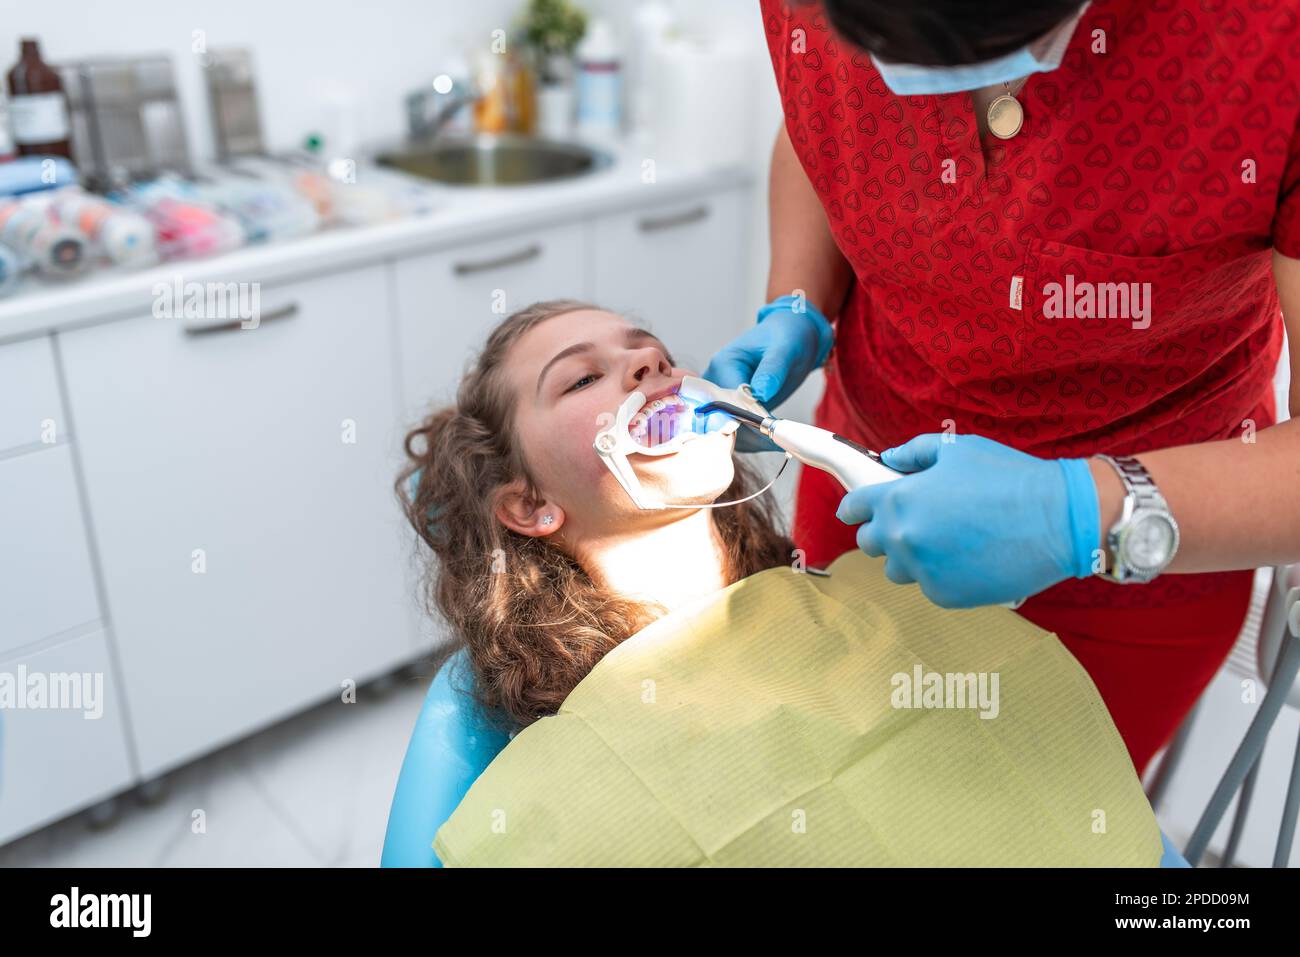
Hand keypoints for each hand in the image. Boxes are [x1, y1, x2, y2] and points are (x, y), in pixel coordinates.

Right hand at [701, 295, 832, 451]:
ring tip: (777, 441)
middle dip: (745, 434)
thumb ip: (772, 370)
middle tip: (774, 440)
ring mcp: (724, 395)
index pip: (723, 400)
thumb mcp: (784, 349)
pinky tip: (772, 439)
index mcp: (723, 364)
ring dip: (749, 440)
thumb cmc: (787, 336)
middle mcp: (717, 381)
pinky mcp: (735, 406)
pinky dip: (752, 439)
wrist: (793, 336)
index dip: (743, 418)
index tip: (767, 429)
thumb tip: (760, 393)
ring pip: (726, 428)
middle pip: (720, 418)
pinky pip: (737, 429)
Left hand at [835, 433, 1100, 607]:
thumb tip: (889, 458)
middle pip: (869, 542)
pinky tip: (969, 555)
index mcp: (899, 500)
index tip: (858, 509)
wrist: (1058, 518)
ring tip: (946, 538)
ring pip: (898, 569)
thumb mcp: (957, 448)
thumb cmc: (1010, 477)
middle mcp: (903, 538)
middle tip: (914, 519)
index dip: (855, 506)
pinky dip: (941, 573)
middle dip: (884, 530)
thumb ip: (914, 453)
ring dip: (911, 556)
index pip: (853, 508)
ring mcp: (923, 571)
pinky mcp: (945, 596)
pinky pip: (928, 585)